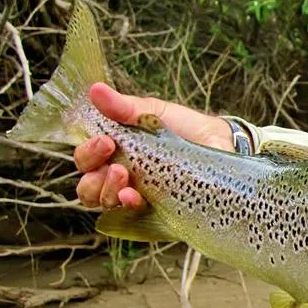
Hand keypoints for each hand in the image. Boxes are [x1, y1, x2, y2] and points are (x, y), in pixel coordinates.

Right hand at [74, 83, 233, 209]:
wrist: (221, 142)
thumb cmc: (184, 127)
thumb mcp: (153, 112)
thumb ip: (124, 107)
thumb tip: (95, 90)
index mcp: (115, 154)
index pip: (86, 161)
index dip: (88, 153)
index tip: (106, 141)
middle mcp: (121, 179)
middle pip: (88, 187)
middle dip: (94, 176)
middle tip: (114, 161)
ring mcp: (138, 198)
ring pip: (104, 204)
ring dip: (107, 191)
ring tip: (124, 176)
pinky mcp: (156, 213)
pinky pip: (132, 217)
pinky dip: (128, 206)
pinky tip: (134, 197)